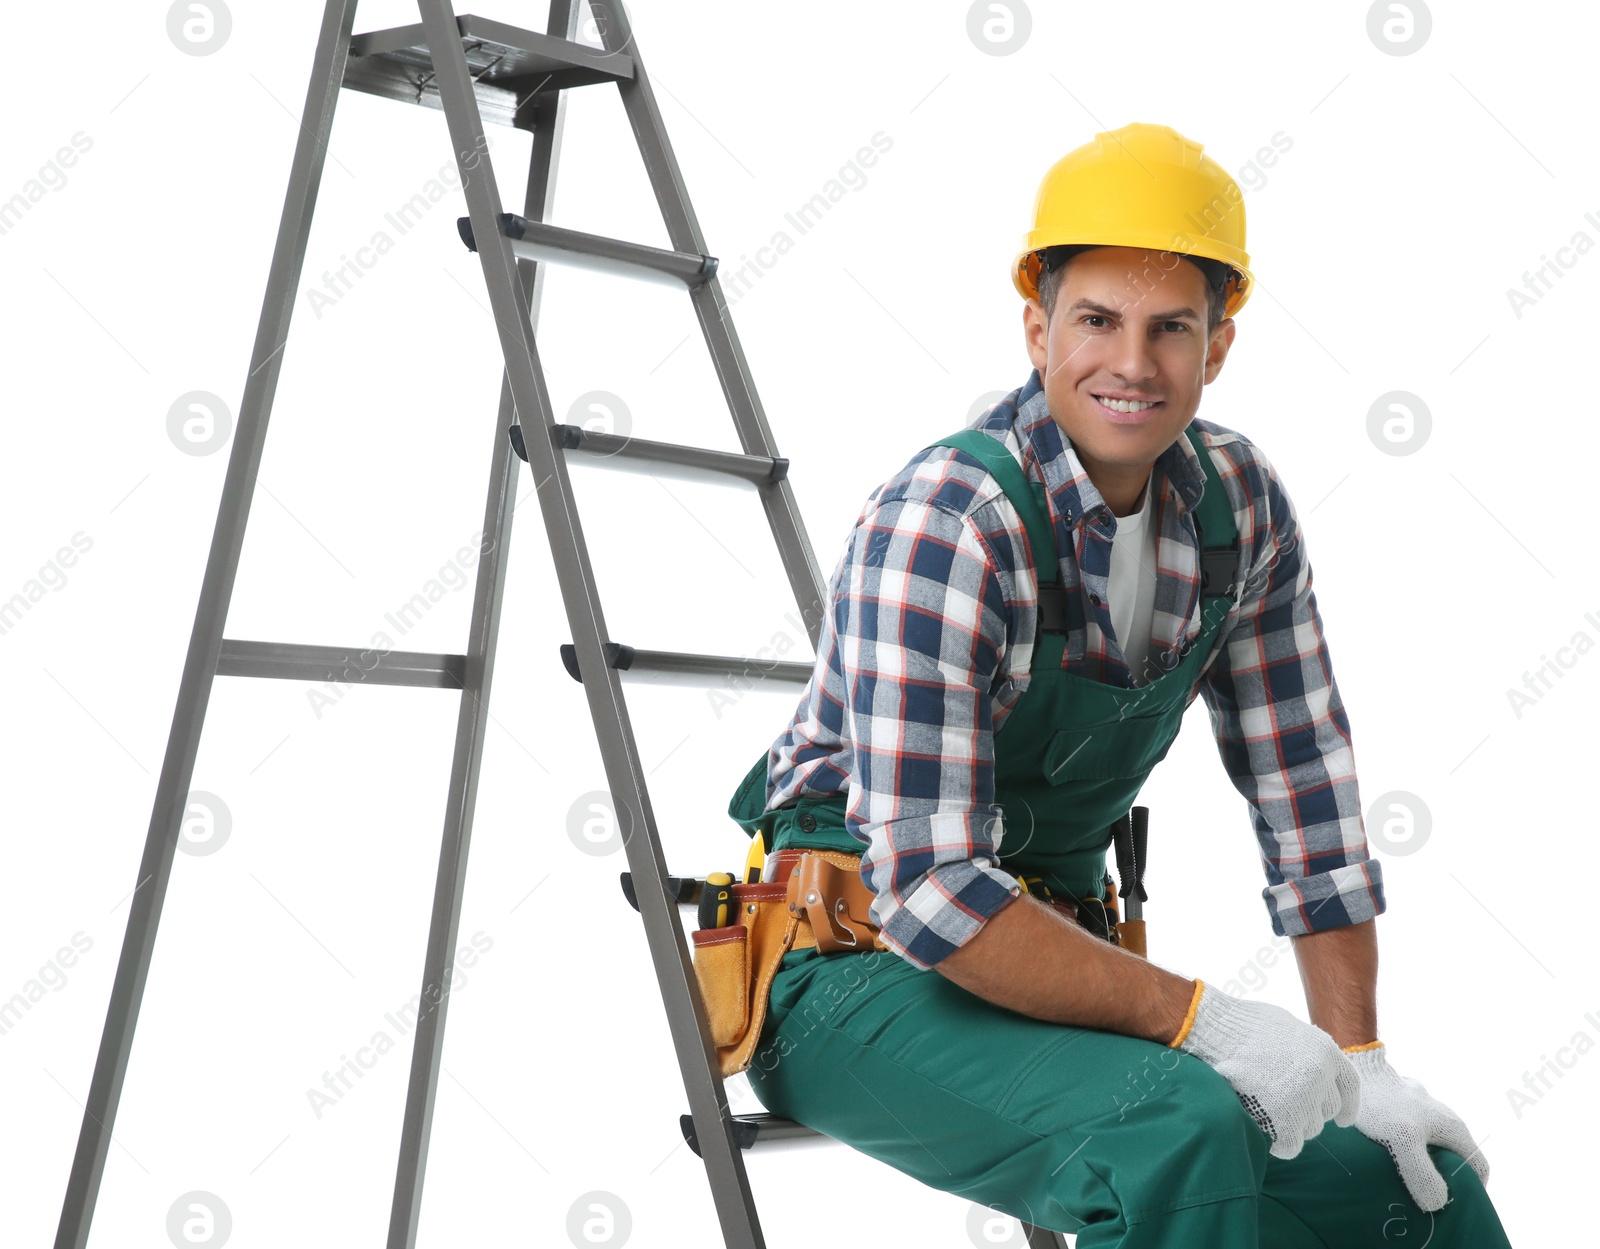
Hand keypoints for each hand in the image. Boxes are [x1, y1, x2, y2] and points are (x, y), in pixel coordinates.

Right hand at [1174, 979, 1360, 1158]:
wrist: (1216, 1030)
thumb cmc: (1242, 1025)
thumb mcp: (1286, 1027)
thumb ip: (1305, 1050)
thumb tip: (1310, 1067)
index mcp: (1325, 1049)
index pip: (1350, 1086)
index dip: (1348, 1106)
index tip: (1342, 1120)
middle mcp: (1320, 1073)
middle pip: (1327, 1110)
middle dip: (1309, 1113)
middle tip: (1285, 1108)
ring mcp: (1303, 1096)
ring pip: (1310, 1128)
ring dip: (1293, 1126)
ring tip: (1268, 1113)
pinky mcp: (1284, 1116)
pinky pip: (1291, 1144)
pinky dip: (1281, 1144)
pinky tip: (1269, 1136)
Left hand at [1344, 1043, 1488, 1211]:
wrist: (1358, 1068)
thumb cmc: (1383, 1104)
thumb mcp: (1403, 1141)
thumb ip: (1422, 1173)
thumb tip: (1437, 1203)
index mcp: (1454, 1129)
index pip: (1478, 1168)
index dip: (1471, 1191)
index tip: (1452, 1206)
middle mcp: (1445, 1121)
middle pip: (1454, 1161)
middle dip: (1443, 1182)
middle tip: (1423, 1201)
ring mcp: (1425, 1114)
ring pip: (1432, 1150)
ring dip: (1421, 1169)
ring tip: (1402, 1185)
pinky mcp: (1405, 1111)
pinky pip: (1413, 1140)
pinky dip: (1405, 1154)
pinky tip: (1386, 1163)